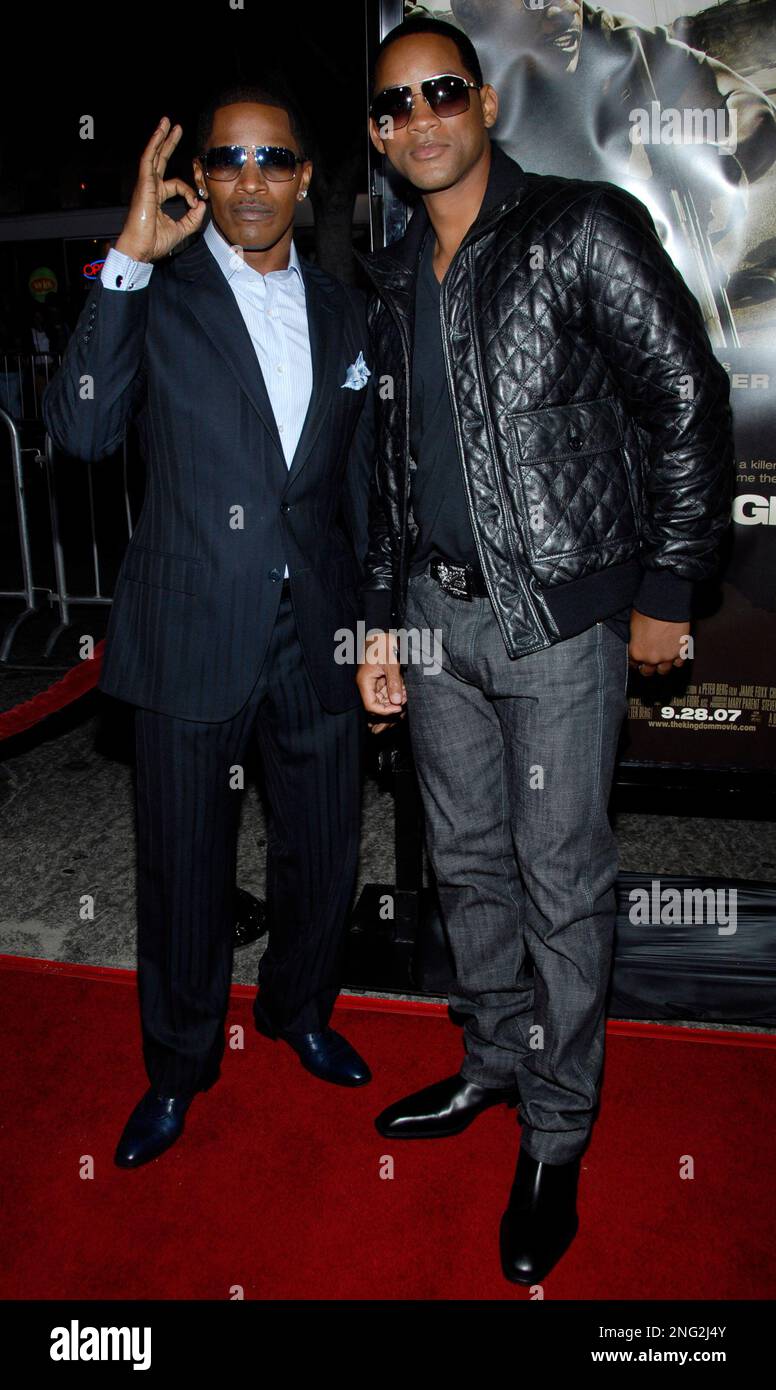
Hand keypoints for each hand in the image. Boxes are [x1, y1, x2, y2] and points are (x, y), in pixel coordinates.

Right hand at [114, 116, 206, 263]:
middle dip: (169, 143)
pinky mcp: (143, 184)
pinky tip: (159, 132)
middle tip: (176, 127)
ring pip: (154, 155)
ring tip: (167, 122)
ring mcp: (146, 185)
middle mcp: (150, 188)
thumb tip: (203, 205)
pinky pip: (149, 160)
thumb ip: (193, 218)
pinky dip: (154, 145)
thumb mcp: (182, 230)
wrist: (140, 249)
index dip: (189, 193)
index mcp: (157, 197)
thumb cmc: (154, 243)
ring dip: (161, 137)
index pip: (176, 185)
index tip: (196, 205)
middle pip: (161, 160)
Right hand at [357, 631, 407, 732]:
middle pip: (377, 706)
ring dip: (395, 700)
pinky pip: (387, 693)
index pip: (371, 706)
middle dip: (392, 706)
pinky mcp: (380, 680)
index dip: (384, 711)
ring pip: (383, 701)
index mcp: (365, 682)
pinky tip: (405, 689)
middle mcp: (367, 685)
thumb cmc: (383, 644)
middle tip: (405, 699)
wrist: (381, 631)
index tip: (399, 707)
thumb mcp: (391, 663)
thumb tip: (397, 702)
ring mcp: (373, 683)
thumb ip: (394, 683)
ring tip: (406, 693)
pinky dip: (396, 693)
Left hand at [628, 611, 689, 676]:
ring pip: (663, 670)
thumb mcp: (632, 626)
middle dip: (647, 667)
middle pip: (647, 672)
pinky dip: (676, 659)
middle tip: (648, 662)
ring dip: (661, 665)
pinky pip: (679, 663)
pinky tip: (673, 654)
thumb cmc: (648, 610)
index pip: (633, 664)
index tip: (637, 659)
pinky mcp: (681, 652)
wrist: (666, 604)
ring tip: (661, 659)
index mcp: (636, 652)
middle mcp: (651, 658)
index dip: (635, 661)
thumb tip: (636, 642)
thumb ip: (634, 640)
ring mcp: (667, 656)